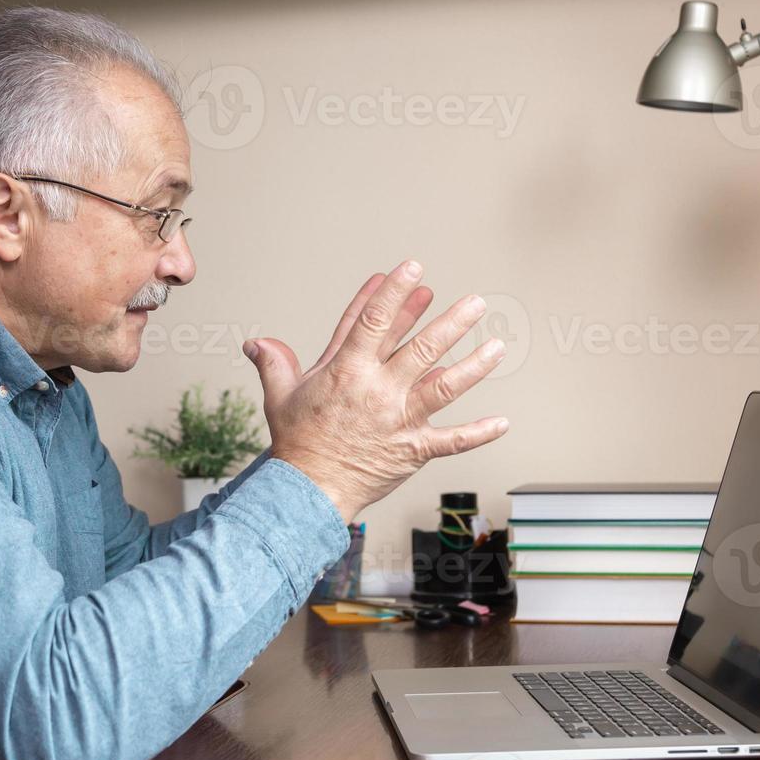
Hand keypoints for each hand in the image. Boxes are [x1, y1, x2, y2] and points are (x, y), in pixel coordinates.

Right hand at [243, 260, 508, 523]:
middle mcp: (378, 390)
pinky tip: (503, 422)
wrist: (309, 490)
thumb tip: (256, 343)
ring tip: (498, 346)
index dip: (393, 293)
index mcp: (347, 371)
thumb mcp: (280, 396)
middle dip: (450, 322)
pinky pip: (452, 441)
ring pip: (444, 386)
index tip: (412, 269)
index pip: (373, 321)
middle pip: (421, 348)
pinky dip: (478, 434)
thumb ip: (275, 363)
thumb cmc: (296, 443)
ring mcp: (399, 419)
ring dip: (473, 366)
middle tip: (474, 303)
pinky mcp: (413, 449)